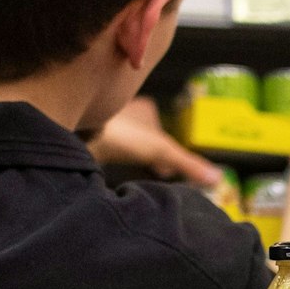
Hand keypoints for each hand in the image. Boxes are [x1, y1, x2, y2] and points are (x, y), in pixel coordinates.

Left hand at [89, 98, 231, 198]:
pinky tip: (106, 171)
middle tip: (151, 166)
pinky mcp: (79, 135)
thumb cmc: (121, 135)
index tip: (164, 158)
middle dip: (143, 146)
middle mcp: (119, 110)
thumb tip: (218, 179)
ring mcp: (98, 123)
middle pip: (136, 130)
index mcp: (142, 109)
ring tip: (132, 171)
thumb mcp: (162, 151)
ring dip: (125, 152)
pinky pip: (98, 147)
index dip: (160, 137)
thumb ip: (189, 165)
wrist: (71, 133)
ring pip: (117, 138)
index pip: (154, 120)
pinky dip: (106, 158)